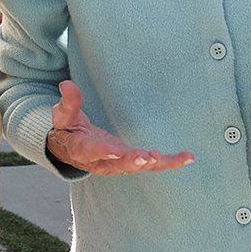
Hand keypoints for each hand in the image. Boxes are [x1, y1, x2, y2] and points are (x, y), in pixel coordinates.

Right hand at [45, 79, 194, 175]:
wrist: (69, 150)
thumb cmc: (67, 129)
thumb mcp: (63, 115)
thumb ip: (68, 103)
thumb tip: (66, 84)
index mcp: (82, 150)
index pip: (91, 151)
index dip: (102, 151)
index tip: (114, 150)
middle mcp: (101, 162)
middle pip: (118, 164)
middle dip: (133, 161)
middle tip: (147, 158)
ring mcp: (117, 165)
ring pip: (138, 167)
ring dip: (156, 164)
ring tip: (175, 159)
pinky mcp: (130, 162)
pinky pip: (151, 165)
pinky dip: (169, 162)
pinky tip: (188, 158)